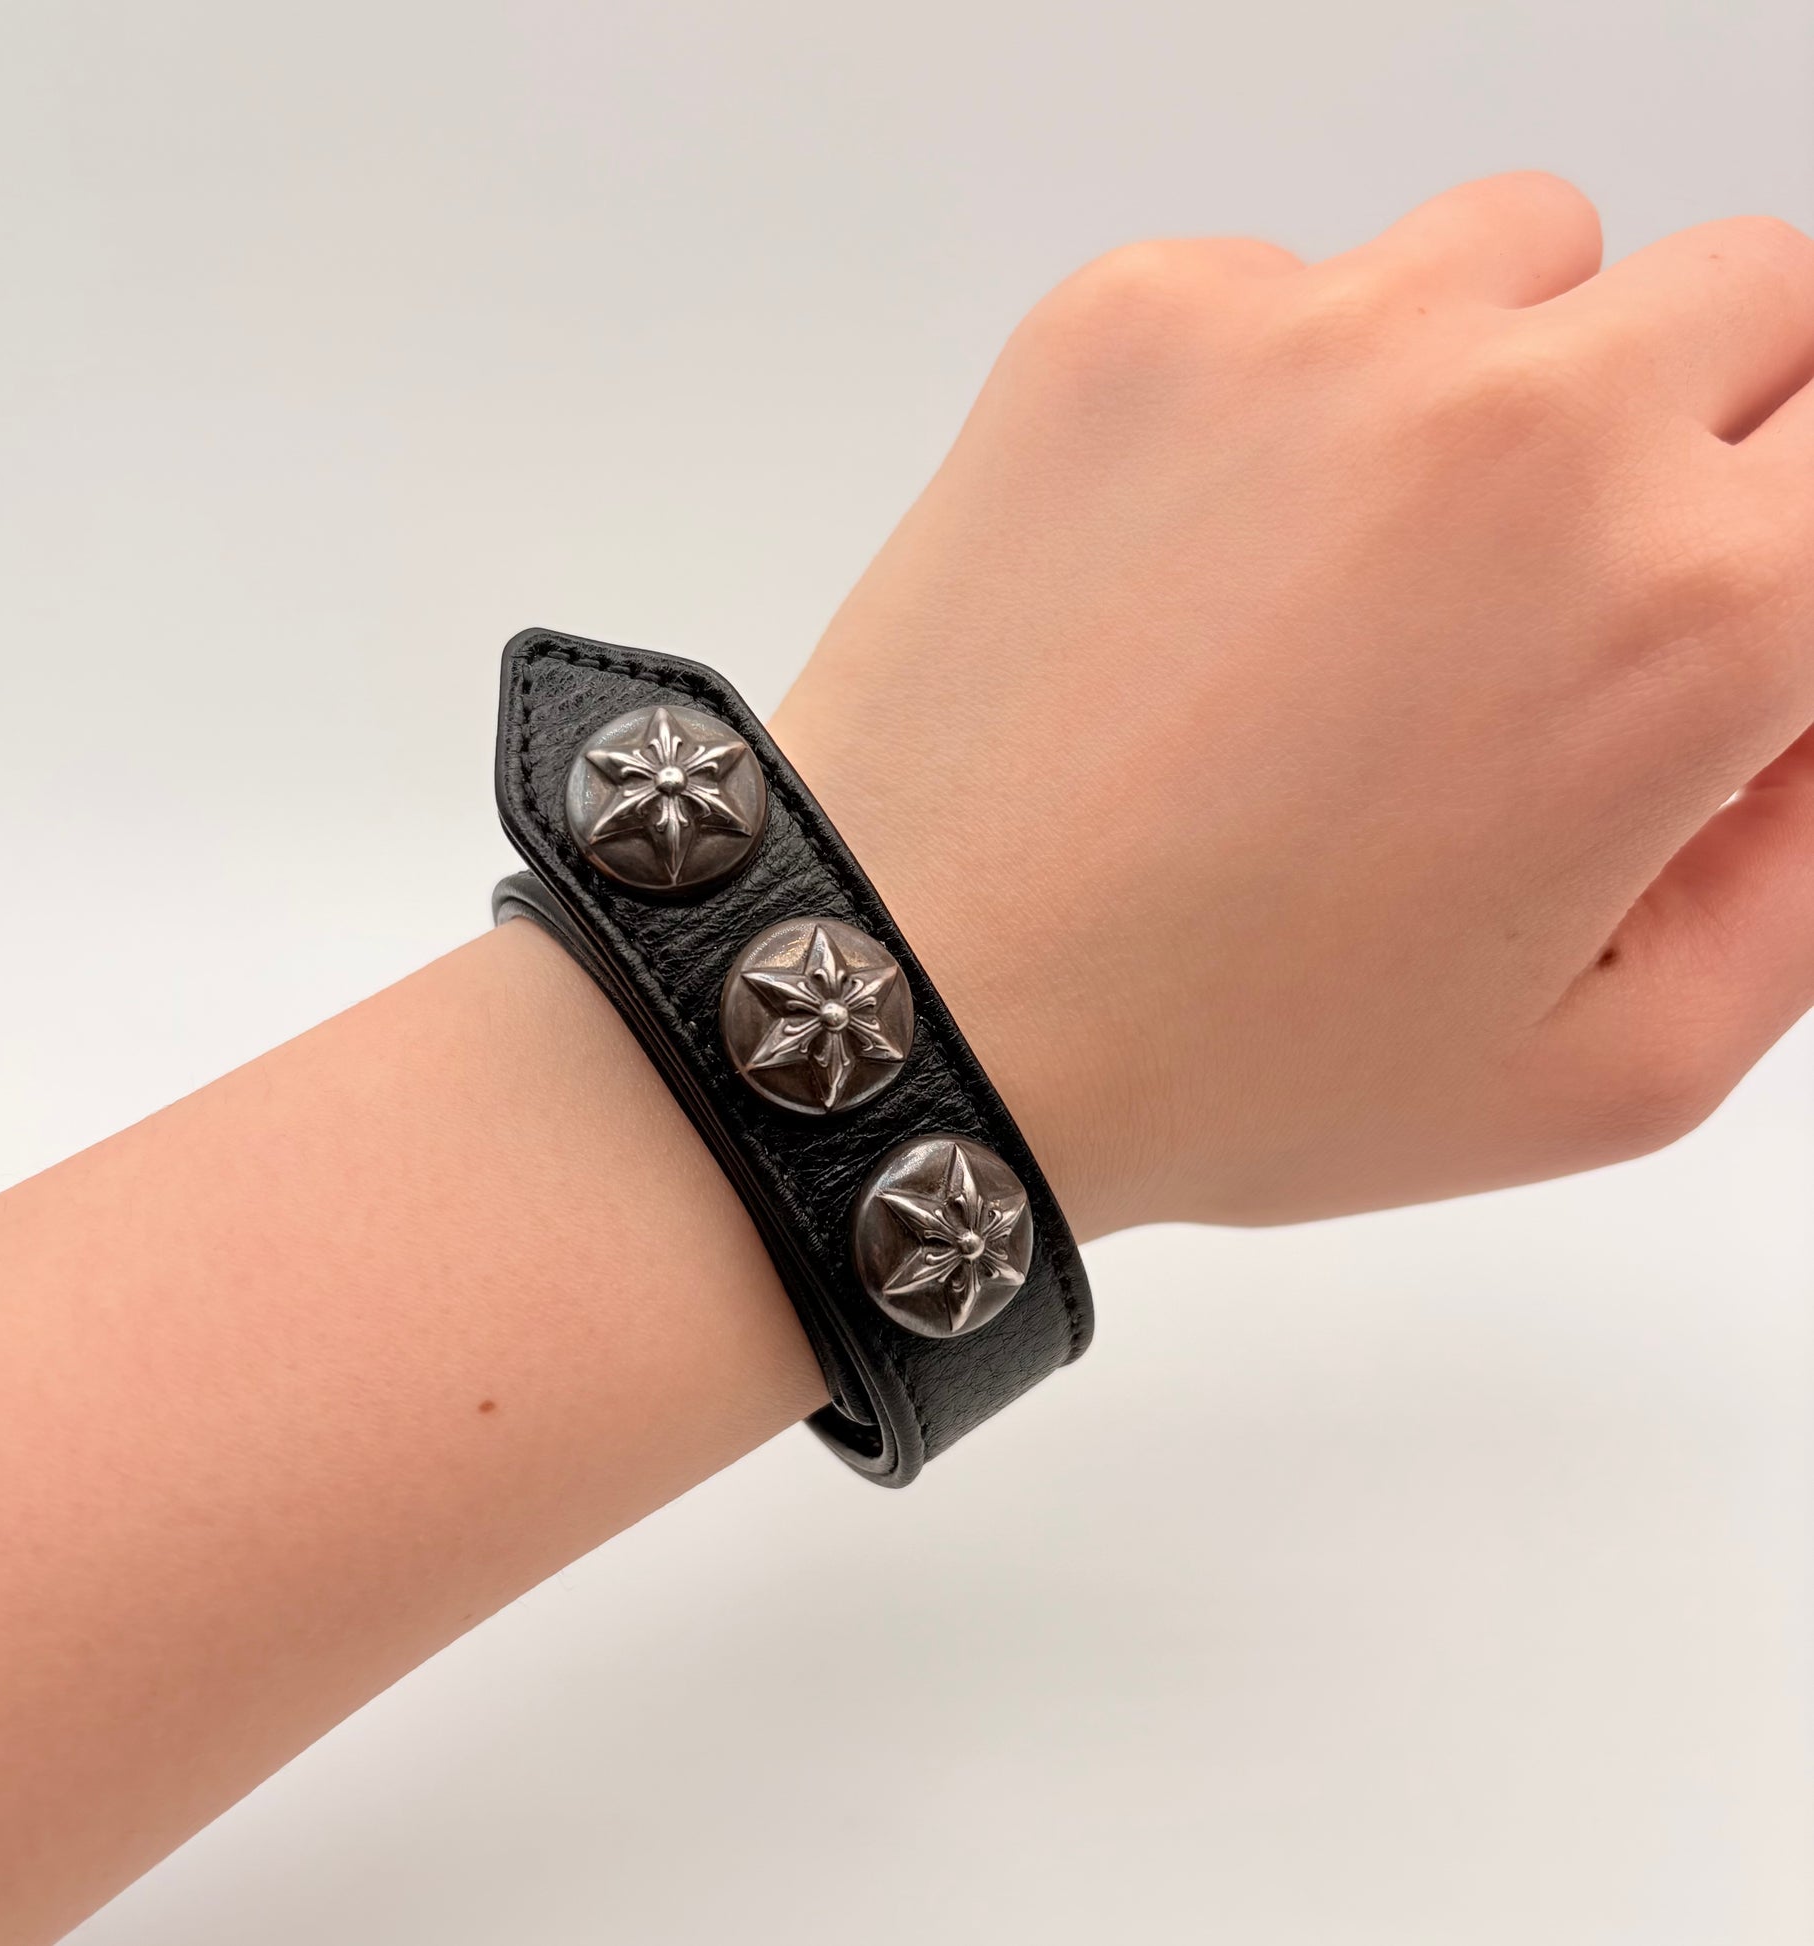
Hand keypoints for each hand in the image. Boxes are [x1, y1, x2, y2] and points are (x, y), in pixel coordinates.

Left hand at [772, 172, 1813, 1235]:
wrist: (916, 995)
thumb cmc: (1232, 1059)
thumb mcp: (1611, 1066)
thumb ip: (1809, 871)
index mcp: (1689, 609)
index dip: (1796, 537)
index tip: (1723, 612)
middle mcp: (1525, 422)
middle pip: (1746, 297)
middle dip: (1699, 433)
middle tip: (1562, 592)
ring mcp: (1315, 338)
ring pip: (1530, 251)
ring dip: (1508, 377)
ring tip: (1378, 567)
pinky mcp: (1136, 317)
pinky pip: (1300, 280)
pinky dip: (1296, 386)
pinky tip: (1211, 555)